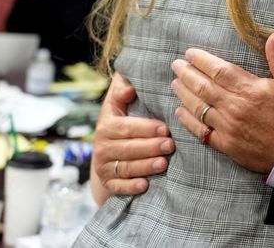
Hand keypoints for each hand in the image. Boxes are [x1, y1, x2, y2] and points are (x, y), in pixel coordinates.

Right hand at [90, 73, 173, 205]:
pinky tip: (145, 185)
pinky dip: (130, 187)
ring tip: (163, 163)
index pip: (126, 127)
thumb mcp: (118, 103)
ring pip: (126, 168)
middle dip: (150, 147)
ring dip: (145, 166)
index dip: (146, 128)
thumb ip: (123, 89)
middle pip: (128, 148)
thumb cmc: (122, 122)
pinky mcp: (108, 184)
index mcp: (107, 124)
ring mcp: (104, 166)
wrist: (107, 153)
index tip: (165, 127)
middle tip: (170, 145)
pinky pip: (118, 187)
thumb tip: (129, 86)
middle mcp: (102, 146)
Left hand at [171, 31, 273, 172]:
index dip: (201, 60)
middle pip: (203, 86)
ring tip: (174, 83)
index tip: (190, 53)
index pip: (218, 70)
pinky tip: (180, 112)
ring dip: (184, 94)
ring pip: (199, 107)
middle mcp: (234, 106)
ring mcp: (228, 127)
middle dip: (187, 74)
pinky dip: (188, 121)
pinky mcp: (226, 145)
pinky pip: (202, 131)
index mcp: (249, 89)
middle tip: (175, 65)